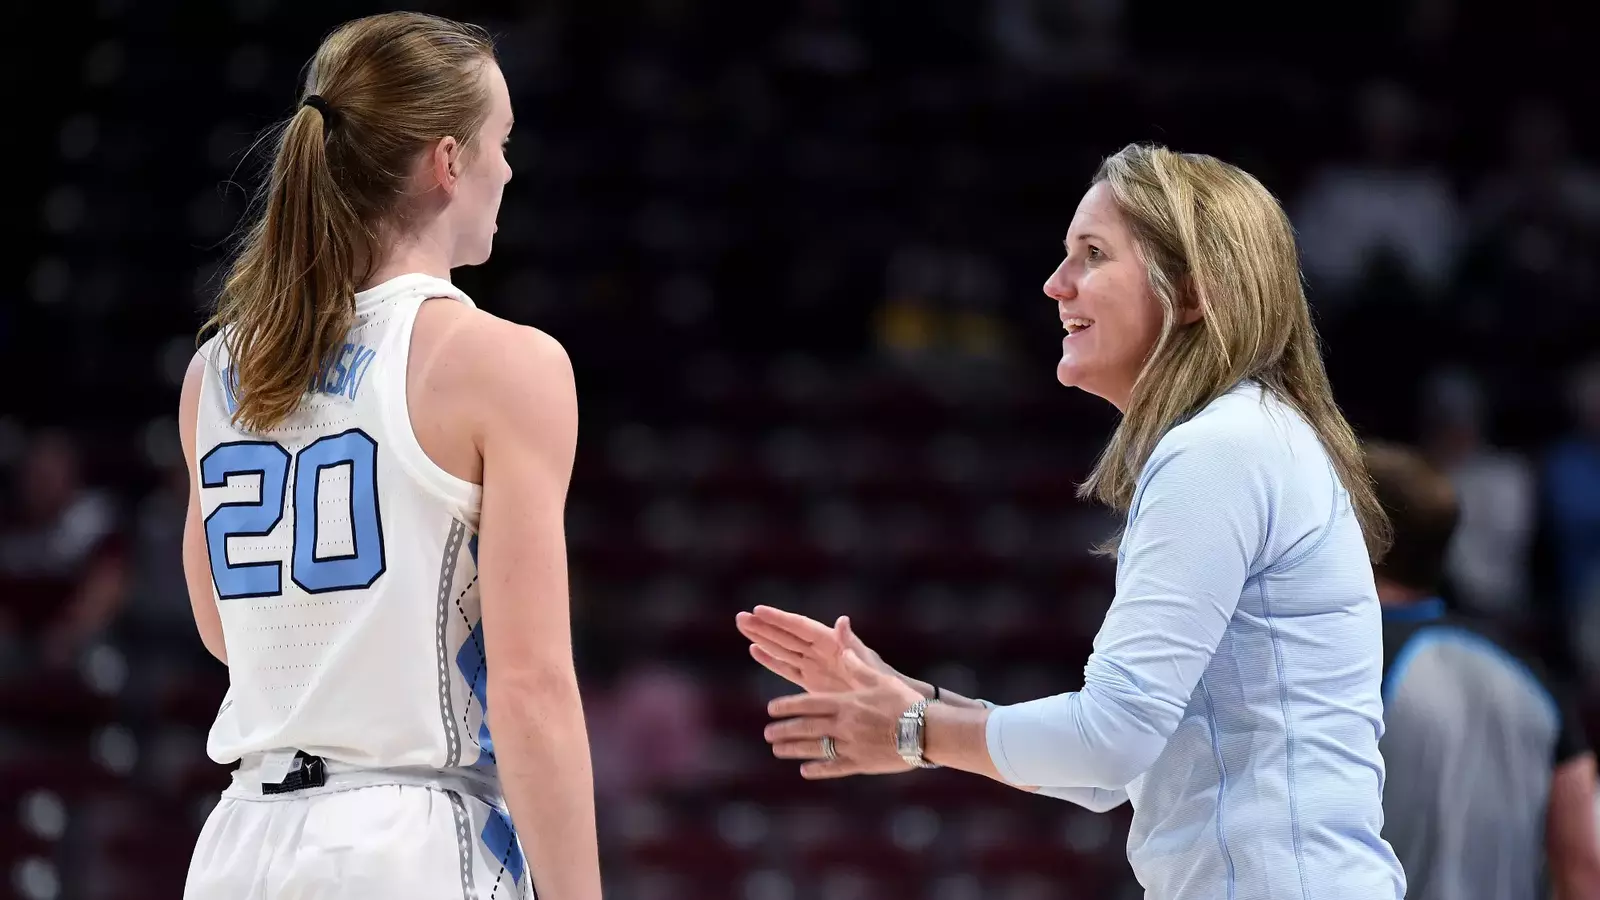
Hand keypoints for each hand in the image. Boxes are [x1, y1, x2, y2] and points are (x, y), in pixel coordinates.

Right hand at [735, 605, 911, 693]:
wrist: (886, 703)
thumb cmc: (881, 680)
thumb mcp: (866, 662)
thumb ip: (851, 644)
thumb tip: (842, 621)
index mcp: (831, 642)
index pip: (799, 627)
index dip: (779, 619)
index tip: (758, 610)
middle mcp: (819, 650)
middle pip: (786, 635)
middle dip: (763, 627)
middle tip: (740, 617)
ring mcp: (813, 665)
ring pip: (782, 649)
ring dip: (762, 638)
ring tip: (742, 626)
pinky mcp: (810, 681)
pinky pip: (786, 668)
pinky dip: (770, 660)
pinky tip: (754, 650)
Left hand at [763, 644, 925, 778]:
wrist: (926, 731)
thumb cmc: (905, 702)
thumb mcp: (880, 679)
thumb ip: (857, 667)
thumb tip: (842, 650)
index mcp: (846, 703)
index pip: (808, 704)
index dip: (788, 706)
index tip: (771, 709)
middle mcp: (844, 725)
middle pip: (806, 727)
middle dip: (784, 730)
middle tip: (768, 733)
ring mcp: (851, 746)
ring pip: (816, 748)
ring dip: (794, 749)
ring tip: (777, 750)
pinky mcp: (862, 763)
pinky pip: (835, 767)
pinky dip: (819, 769)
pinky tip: (805, 771)